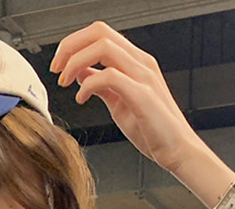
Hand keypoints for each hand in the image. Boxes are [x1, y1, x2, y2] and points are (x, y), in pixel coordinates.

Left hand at [50, 21, 201, 174]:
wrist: (177, 150)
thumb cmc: (153, 131)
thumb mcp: (120, 102)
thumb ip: (102, 85)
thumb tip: (81, 73)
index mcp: (136, 61)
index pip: (100, 34)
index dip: (74, 43)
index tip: (59, 64)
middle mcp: (141, 63)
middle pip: (99, 32)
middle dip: (70, 46)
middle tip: (56, 69)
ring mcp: (143, 76)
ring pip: (102, 48)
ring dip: (75, 62)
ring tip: (65, 82)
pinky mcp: (142, 95)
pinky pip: (109, 76)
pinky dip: (88, 86)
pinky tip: (81, 99)